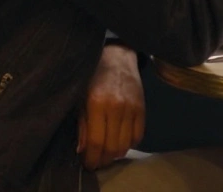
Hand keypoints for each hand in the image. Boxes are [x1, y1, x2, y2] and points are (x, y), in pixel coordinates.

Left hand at [78, 44, 144, 169]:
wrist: (117, 57)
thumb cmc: (92, 77)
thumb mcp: (80, 99)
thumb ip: (82, 126)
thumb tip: (83, 151)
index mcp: (97, 103)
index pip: (97, 141)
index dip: (92, 158)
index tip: (88, 164)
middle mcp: (116, 107)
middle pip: (113, 146)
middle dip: (104, 159)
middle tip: (97, 162)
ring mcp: (132, 107)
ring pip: (126, 144)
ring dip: (116, 153)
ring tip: (107, 153)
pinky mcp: (142, 107)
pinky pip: (138, 135)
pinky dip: (130, 144)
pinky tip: (121, 142)